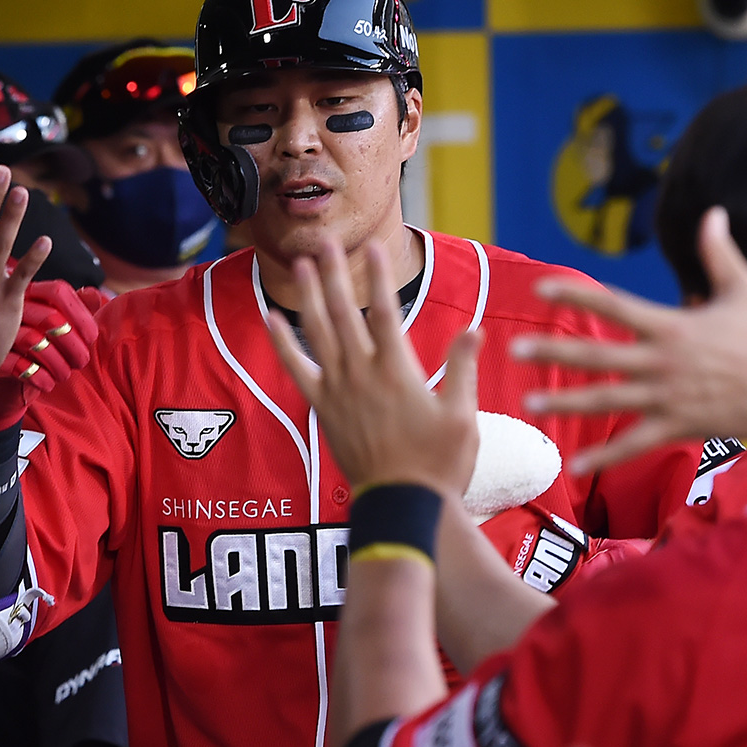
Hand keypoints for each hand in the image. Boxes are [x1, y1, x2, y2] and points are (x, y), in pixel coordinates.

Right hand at [0, 279, 102, 431]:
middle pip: (50, 318)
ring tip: (65, 375)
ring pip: (33, 340)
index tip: (92, 338)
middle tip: (81, 362)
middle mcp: (13, 307)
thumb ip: (77, 307)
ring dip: (57, 363)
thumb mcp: (58, 324)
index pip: (58, 291)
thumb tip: (93, 294)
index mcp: (31, 294)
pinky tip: (47, 383)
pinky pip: (15, 363)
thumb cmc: (37, 344)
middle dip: (73, 345)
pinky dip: (37, 375)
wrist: (1, 378)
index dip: (80, 314)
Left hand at [268, 238, 481, 495]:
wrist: (401, 505)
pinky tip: (272, 318)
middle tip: (327, 241)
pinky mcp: (323, 408)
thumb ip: (462, 369)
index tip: (374, 248)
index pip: (386, 312)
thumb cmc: (438, 463)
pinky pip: (297, 368)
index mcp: (398, 371)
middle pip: (344, 312)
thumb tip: (474, 330)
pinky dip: (283, 342)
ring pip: (317, 332)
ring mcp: (338, 390)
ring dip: (309, 295)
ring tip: (303, 264)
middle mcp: (362, 374)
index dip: (380, 278)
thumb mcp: (463, 416)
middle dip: (335, 274)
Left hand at [512, 207, 746, 473]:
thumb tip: (714, 212)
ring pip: (606, 400)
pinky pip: (633, 444)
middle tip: (515, 349)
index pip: (613, 305)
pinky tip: (574, 464)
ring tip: (528, 403)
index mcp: (671, 325)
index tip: (541, 288)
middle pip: (597, 355)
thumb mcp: (745, 288)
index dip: (575, 295)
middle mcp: (661, 361)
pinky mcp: (676, 427)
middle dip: (554, 352)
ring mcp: (666, 397)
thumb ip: (719, 253)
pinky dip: (604, 456)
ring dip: (565, 402)